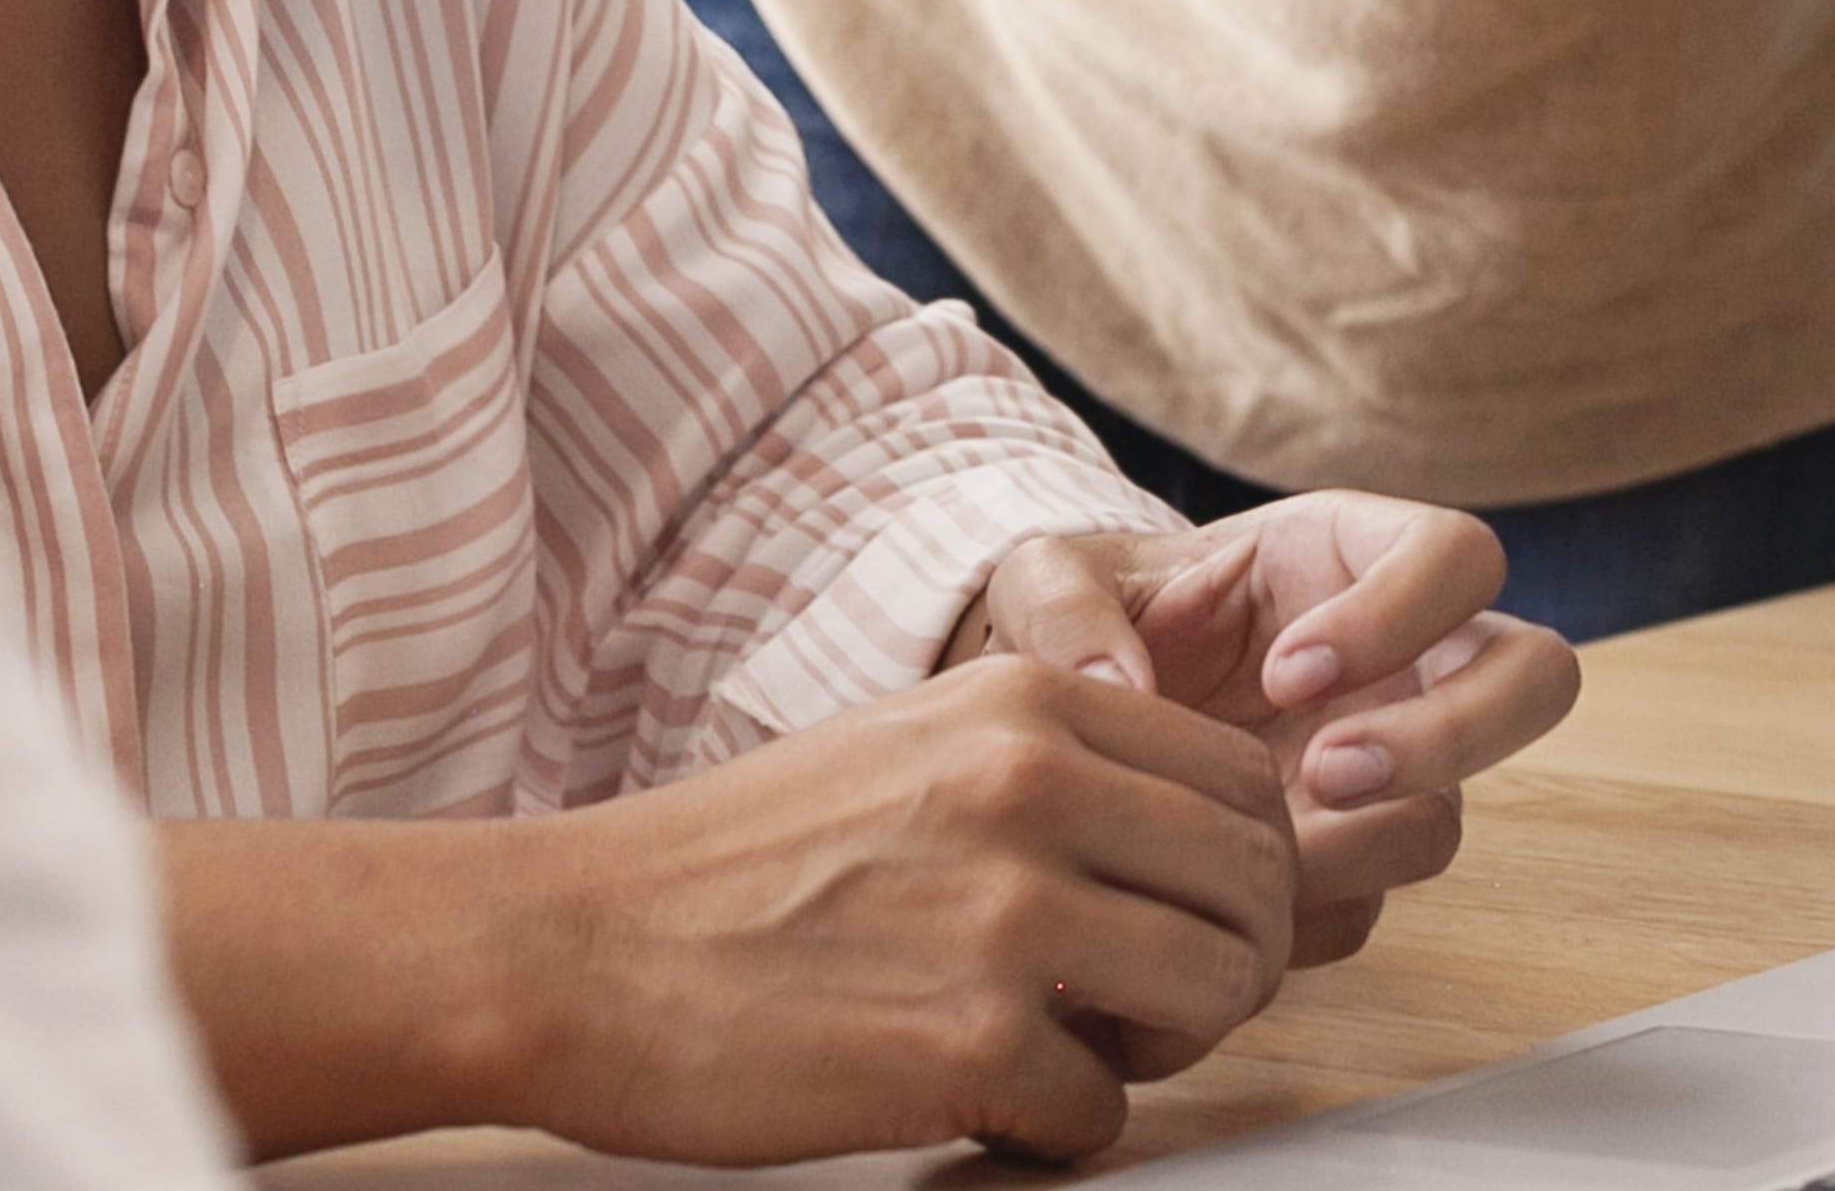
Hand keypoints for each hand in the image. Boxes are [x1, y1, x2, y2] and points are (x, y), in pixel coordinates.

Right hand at [478, 658, 1299, 1165]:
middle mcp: (1036, 786)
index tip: (1191, 921)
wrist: (573, 950)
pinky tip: (987, 1110)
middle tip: (1156, 1011)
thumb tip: (1190, 838)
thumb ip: (1054, 768)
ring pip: (1221, 990)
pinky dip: (1059, 1129)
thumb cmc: (732, 867)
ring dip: (1169, 1049)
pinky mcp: (972, 1040)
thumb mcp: (915, 746)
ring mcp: (1009, 911)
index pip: (1247, 781)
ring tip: (1082, 1058)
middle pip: (1260, 885)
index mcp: (1030, 705)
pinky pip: (1107, 1109)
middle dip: (1234, 964)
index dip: (1245, 870)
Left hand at [954, 494, 1585, 972]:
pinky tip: (1224, 901)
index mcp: (1349, 555)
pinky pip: (1370, 901)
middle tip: (1326, 769)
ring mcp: (1384, 767)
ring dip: (1375, 839)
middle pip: (1535, 679)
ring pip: (1457, 811)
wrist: (1053, 724)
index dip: (1401, 613)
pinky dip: (1305, 911)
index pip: (1457, 556)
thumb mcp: (1043, 581)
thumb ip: (1063, 611)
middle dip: (1452, 733)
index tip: (1286, 670)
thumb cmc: (1077, 618)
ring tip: (1265, 850)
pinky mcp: (1340, 857)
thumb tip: (1112, 684)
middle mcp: (1401, 660)